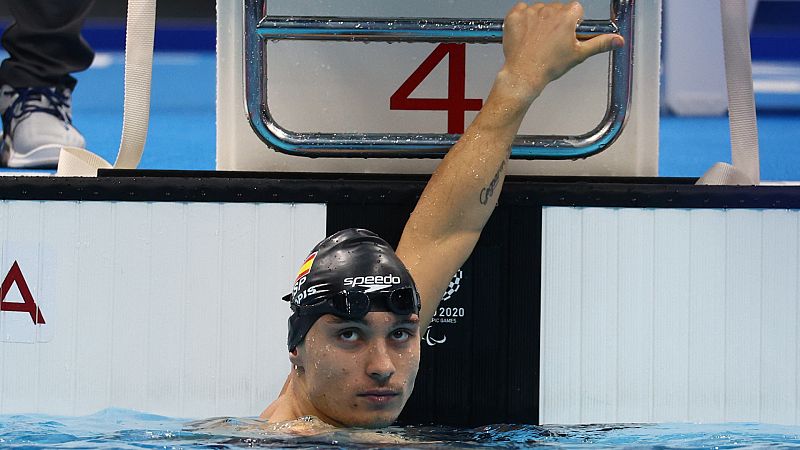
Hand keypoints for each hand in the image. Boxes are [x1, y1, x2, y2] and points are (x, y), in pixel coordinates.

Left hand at [500, 1, 622, 100]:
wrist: (524, 73)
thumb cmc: (549, 66)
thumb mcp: (579, 55)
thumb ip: (600, 43)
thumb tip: (618, 40)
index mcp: (566, 17)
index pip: (575, 8)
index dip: (573, 21)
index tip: (569, 31)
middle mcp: (549, 11)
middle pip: (557, 8)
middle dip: (556, 21)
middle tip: (552, 40)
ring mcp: (530, 12)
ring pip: (540, 9)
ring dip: (540, 20)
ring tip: (538, 40)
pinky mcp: (515, 16)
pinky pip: (521, 9)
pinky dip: (523, 19)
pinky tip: (526, 33)